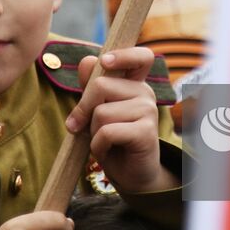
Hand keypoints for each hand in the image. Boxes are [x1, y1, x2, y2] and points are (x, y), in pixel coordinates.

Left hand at [64, 47, 177, 192]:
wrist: (130, 175)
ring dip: (92, 132)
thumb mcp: (96, 110)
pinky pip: (107, 132)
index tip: (105, 62)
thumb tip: (87, 61)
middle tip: (81, 126)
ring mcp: (148, 111)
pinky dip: (98, 146)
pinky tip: (107, 151)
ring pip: (101, 112)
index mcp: (134, 83)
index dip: (123, 55)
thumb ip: (91, 85)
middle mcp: (145, 93)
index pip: (141, 56)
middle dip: (83, 109)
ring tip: (103, 141)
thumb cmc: (111, 140)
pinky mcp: (146, 132)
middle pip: (100, 85)